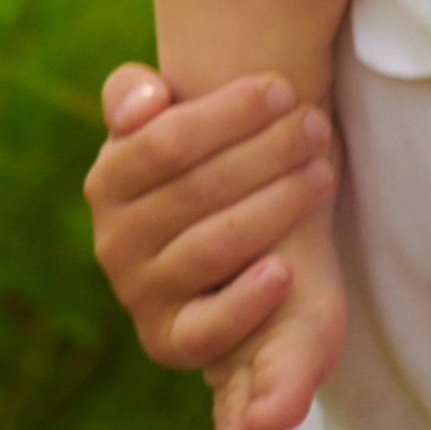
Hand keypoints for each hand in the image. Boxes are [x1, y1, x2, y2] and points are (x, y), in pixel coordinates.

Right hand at [84, 63, 337, 374]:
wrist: (203, 259)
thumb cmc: (191, 169)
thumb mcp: (154, 127)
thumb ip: (131, 96)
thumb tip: (147, 100)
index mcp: (108, 180)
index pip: (164, 141)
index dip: (227, 113)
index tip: (283, 88)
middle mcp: (114, 241)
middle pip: (197, 191)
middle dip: (267, 152)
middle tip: (317, 127)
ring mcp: (140, 294)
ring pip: (210, 248)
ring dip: (274, 208)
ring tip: (322, 175)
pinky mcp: (169, 341)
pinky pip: (206, 329)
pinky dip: (245, 302)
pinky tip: (284, 271)